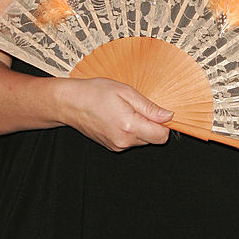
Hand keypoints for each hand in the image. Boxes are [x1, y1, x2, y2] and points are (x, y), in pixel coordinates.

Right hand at [54, 76, 172, 151]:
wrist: (70, 103)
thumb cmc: (94, 93)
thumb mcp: (126, 92)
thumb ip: (149, 107)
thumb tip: (168, 116)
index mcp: (129, 126)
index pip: (162, 136)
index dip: (164, 124)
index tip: (158, 113)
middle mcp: (124, 141)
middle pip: (153, 139)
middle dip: (151, 125)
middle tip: (136, 107)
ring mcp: (117, 146)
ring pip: (142, 140)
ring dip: (140, 128)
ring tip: (124, 111)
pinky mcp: (112, 147)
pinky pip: (130, 141)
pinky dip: (130, 131)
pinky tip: (118, 118)